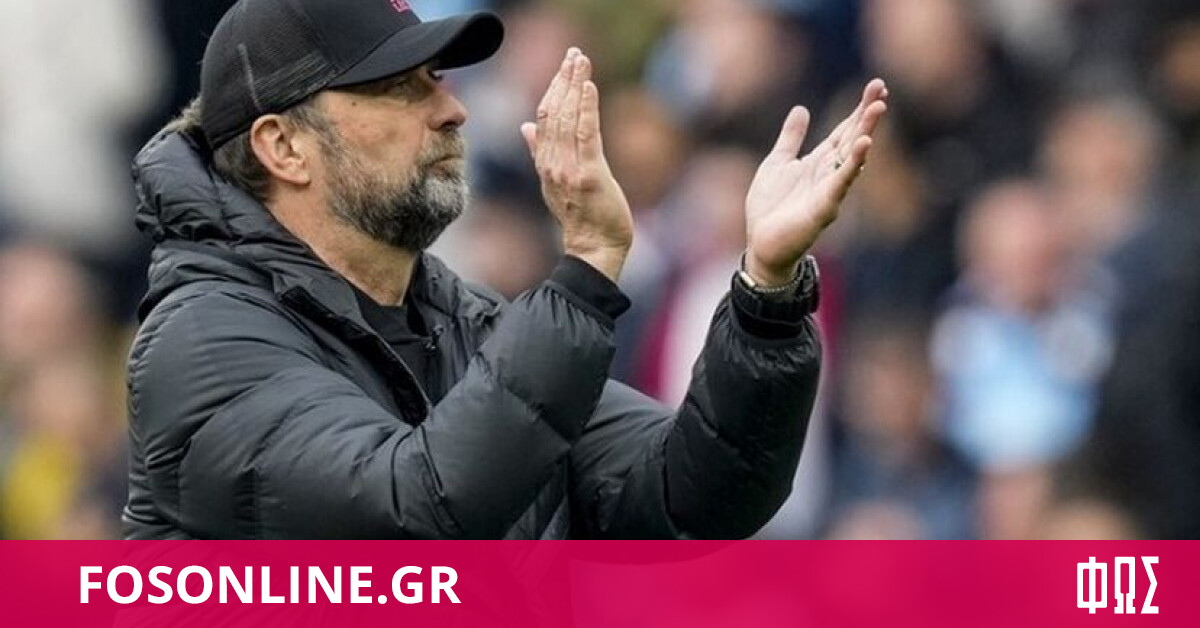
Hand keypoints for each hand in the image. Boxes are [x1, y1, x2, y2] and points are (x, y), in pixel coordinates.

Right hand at [521, 49, 632, 282]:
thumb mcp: (555, 181)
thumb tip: (526, 126)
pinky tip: (589, 86)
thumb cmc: (582, 217)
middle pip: (554, 113)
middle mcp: (552, 163)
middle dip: (563, 80)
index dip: (553, 89)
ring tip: (581, 61)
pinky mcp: (589, 174)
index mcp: (544, 163)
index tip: (564, 66)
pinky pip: (586, 135)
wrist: (593, 248)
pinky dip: (586, 108)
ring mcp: (568, 169)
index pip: (544, 118)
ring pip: (568, 119)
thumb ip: (539, 152)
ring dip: (575, 86)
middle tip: (574, 54)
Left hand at [744, 79, 889, 285]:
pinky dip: (852, 165)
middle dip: (867, 114)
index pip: (844, 130)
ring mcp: (829, 190)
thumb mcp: (777, 163)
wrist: (761, 244)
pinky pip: (841, 183)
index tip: (876, 85)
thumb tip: (801, 109)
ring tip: (878, 108)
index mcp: (819, 161)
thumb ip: (791, 138)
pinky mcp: (824, 207)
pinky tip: (864, 147)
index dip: (858, 109)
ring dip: (866, 132)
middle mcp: (829, 173)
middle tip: (882, 90)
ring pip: (852, 156)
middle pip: (853, 138)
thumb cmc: (770, 208)